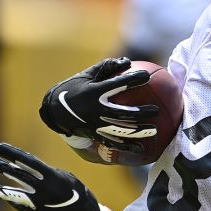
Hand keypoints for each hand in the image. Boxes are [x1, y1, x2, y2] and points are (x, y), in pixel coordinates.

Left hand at [0, 143, 101, 210]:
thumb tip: (29, 168)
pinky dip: (9, 199)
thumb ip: (47, 172)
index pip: (27, 161)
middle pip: (18, 176)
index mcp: (52, 176)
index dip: (12, 153)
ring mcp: (38, 203)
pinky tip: (0, 195)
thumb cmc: (77, 194)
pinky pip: (19, 205)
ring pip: (13, 195)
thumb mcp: (66, 177)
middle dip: (2, 167)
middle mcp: (43, 189)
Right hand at [38, 57, 159, 151]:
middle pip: (123, 113)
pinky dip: (127, 145)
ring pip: (121, 130)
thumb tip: (128, 61)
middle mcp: (96, 109)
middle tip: (156, 110)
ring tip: (154, 130)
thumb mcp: (87, 74)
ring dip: (138, 131)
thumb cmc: (74, 88)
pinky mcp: (94, 134)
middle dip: (141, 112)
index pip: (118, 84)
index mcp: (95, 92)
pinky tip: (140, 148)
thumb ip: (107, 67)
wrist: (54, 109)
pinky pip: (113, 142)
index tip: (147, 76)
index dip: (133, 79)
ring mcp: (95, 124)